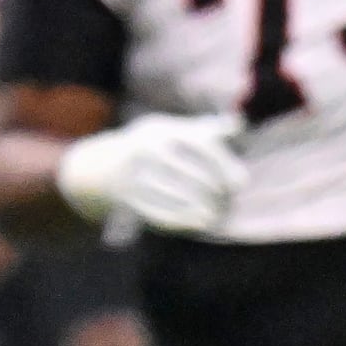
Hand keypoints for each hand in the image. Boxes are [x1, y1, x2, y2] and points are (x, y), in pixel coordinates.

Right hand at [51, 112, 244, 234]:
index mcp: (162, 130)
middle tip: (228, 202)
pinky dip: (181, 220)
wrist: (104, 165)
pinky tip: (201, 224)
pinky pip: (157, 211)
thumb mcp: (178, 131)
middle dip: (213, 190)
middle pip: (189, 172)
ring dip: (200, 207)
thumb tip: (240, 121)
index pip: (200, 145)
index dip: (223, 164)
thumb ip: (210, 129)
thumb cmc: (156, 146)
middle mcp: (146, 148)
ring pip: (175, 194)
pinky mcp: (126, 196)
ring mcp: (133, 173)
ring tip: (216, 215)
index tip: (241, 183)